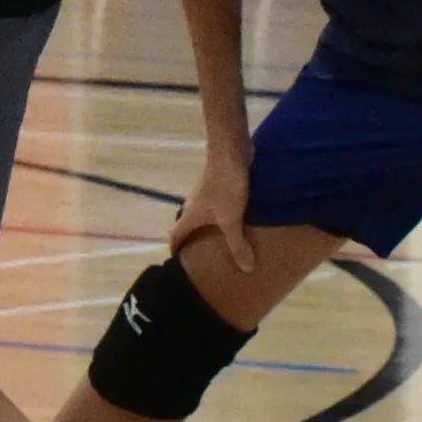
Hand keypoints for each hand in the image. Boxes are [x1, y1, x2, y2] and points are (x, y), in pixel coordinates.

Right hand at [173, 142, 258, 286]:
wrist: (231, 151)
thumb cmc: (226, 187)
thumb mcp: (232, 219)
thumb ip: (237, 244)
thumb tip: (247, 270)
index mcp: (190, 216)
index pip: (175, 236)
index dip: (175, 250)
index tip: (178, 264)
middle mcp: (193, 205)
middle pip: (186, 226)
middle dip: (191, 241)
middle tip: (200, 257)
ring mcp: (205, 194)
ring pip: (201, 216)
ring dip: (206, 228)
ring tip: (218, 242)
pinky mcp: (217, 185)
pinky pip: (214, 207)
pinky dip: (219, 217)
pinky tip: (234, 220)